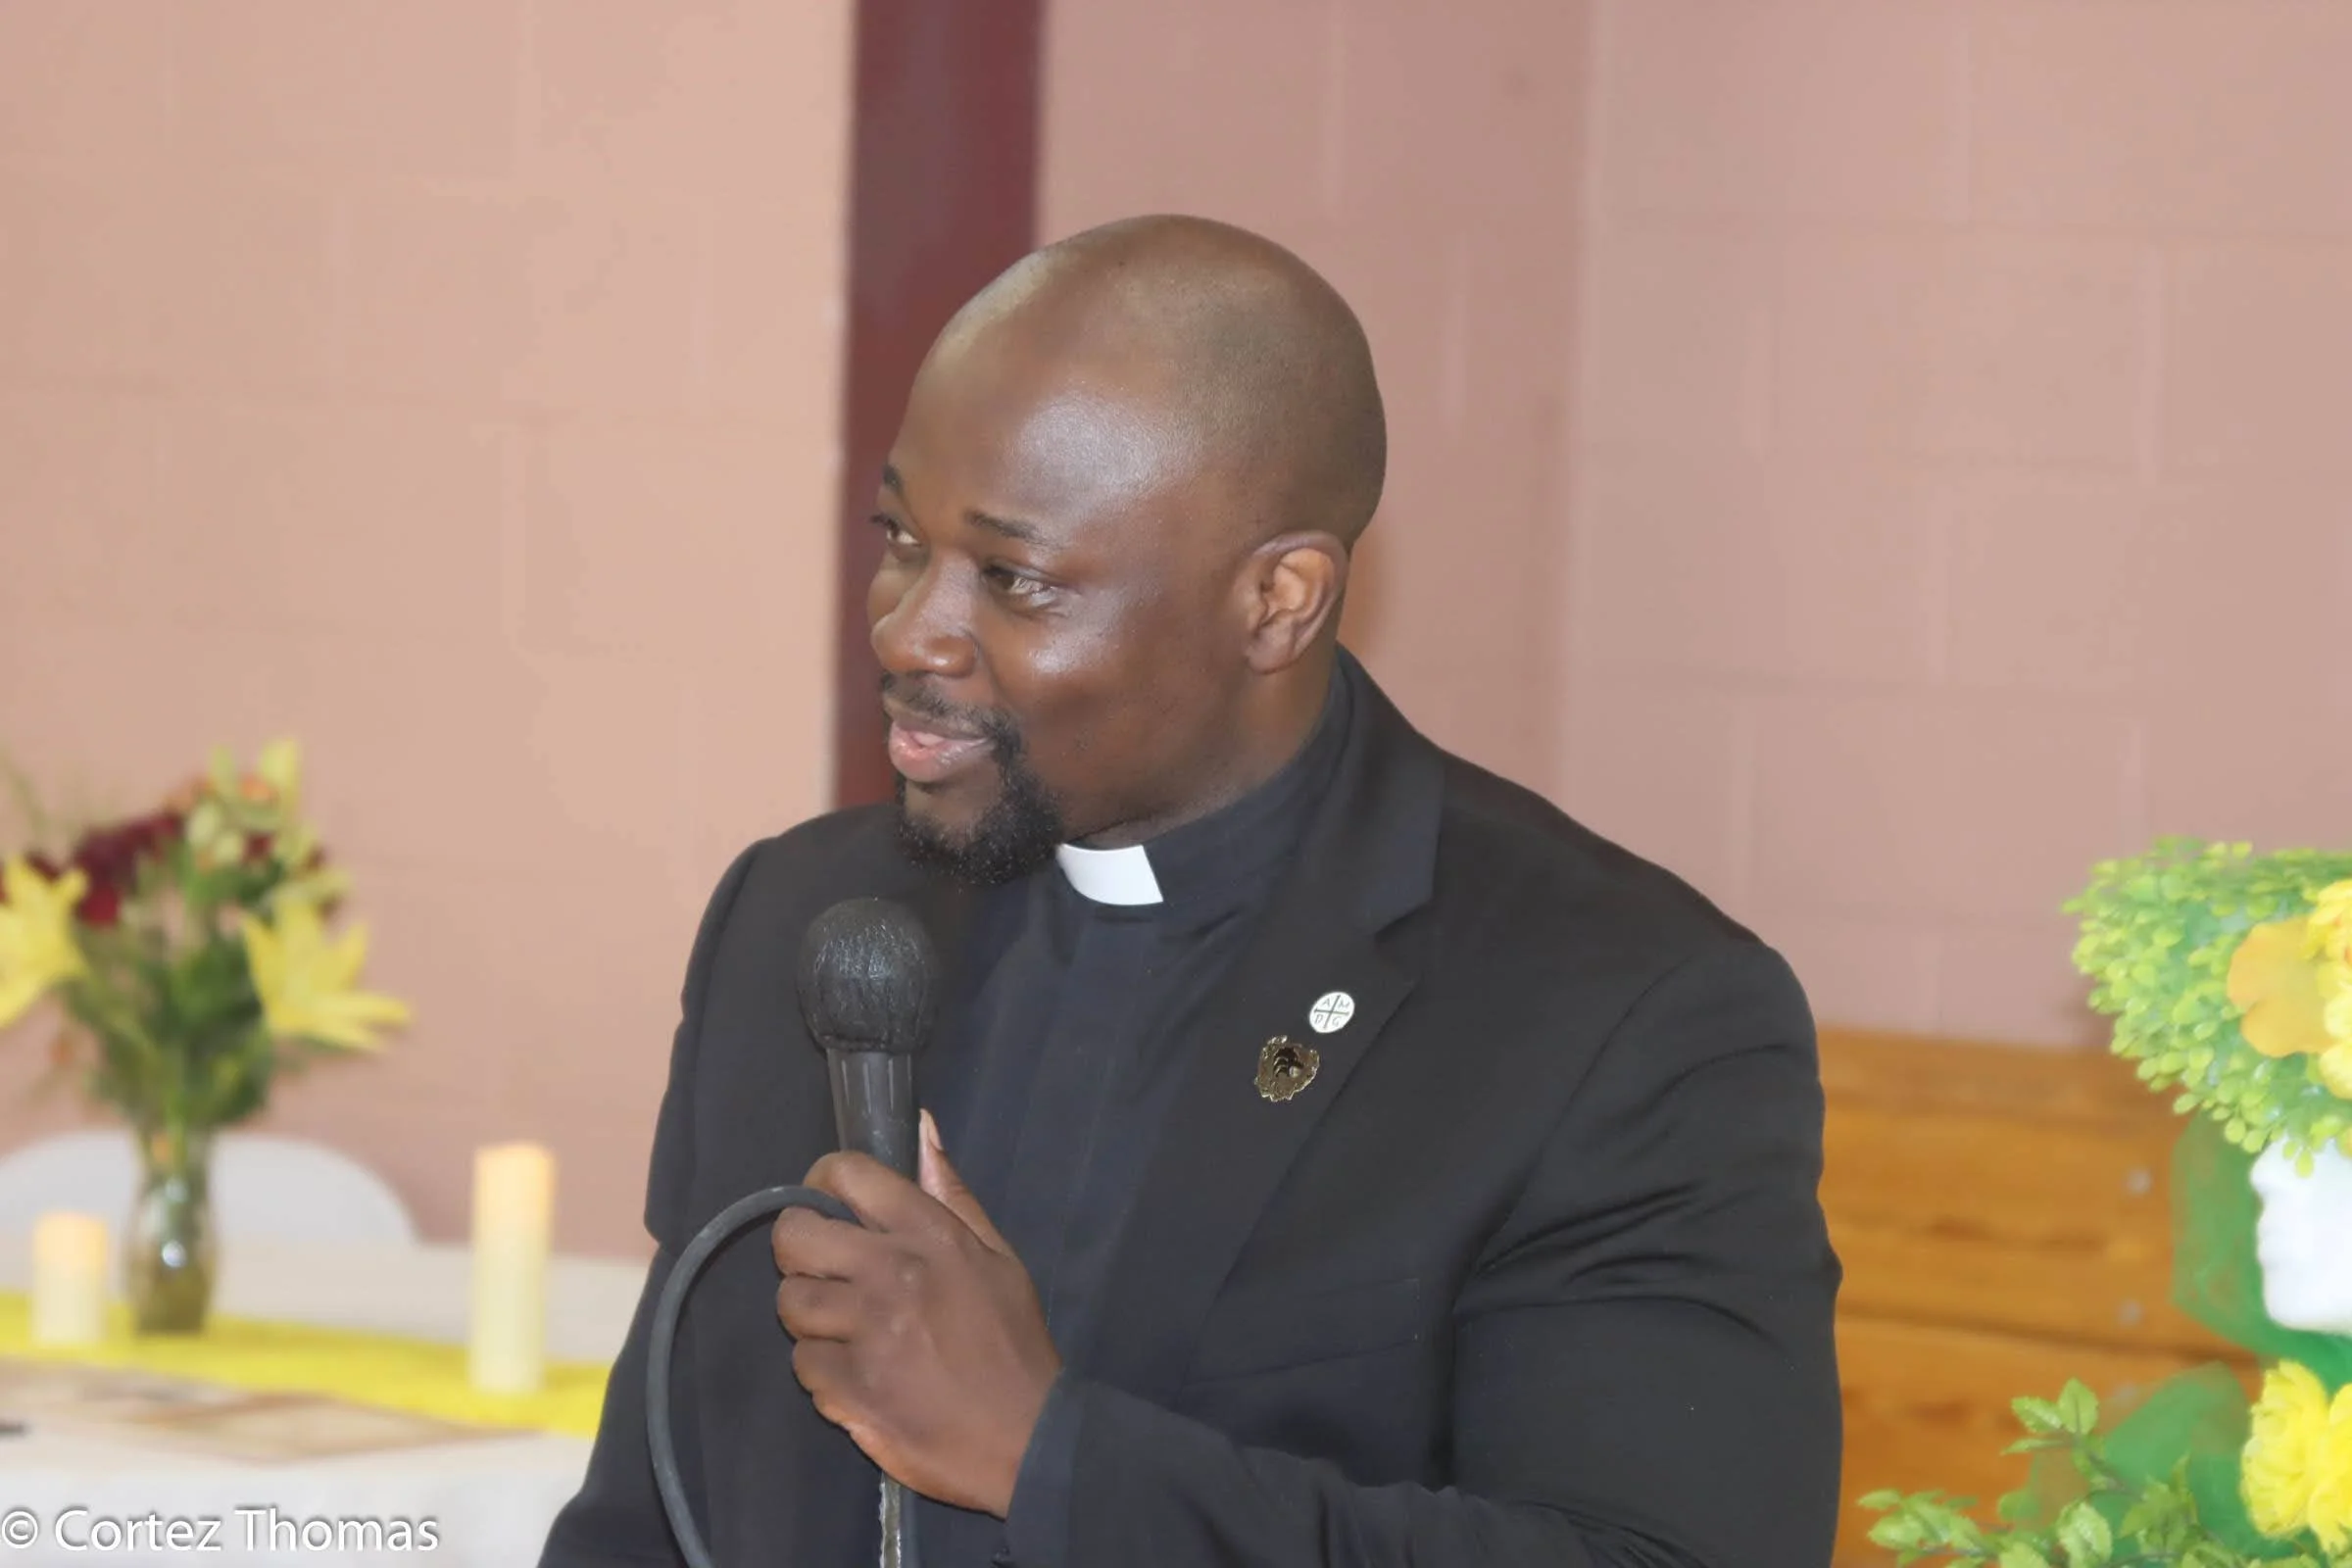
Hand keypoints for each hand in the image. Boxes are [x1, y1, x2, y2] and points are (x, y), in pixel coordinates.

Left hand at [772, 1110, 1061, 1515]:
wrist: (1027, 1437)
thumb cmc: (1013, 1343)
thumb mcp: (999, 1257)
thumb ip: (952, 1195)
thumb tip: (922, 1127)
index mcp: (929, 1235)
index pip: (846, 1175)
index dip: (822, 1182)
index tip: (827, 1203)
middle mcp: (890, 1273)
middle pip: (794, 1236)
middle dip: (799, 1248)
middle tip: (823, 1269)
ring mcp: (865, 1332)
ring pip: (791, 1303)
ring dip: (810, 1316)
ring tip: (845, 1328)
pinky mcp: (849, 1387)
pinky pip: (802, 1364)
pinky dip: (823, 1370)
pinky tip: (856, 1374)